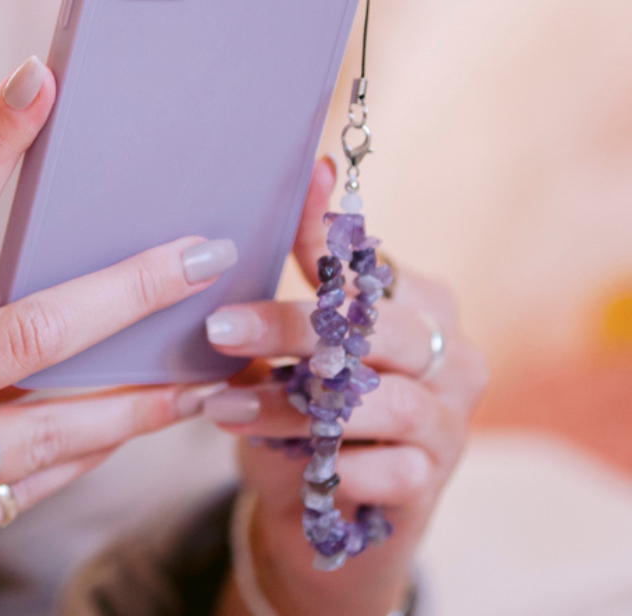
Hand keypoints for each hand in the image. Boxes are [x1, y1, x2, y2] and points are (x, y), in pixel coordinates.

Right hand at [0, 57, 233, 615]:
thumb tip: (41, 282)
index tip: (40, 82)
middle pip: (33, 329)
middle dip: (133, 290)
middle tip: (202, 253)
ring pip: (60, 425)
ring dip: (144, 394)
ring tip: (208, 368)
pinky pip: (37, 486)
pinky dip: (95, 451)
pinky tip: (139, 425)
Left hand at [205, 158, 487, 615]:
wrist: (327, 500)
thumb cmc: (317, 398)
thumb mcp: (309, 328)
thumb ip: (314, 255)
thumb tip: (316, 170)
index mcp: (426, 301)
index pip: (371, 263)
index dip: (315, 240)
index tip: (259, 223)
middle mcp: (451, 354)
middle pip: (375, 331)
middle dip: (288, 329)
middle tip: (219, 330)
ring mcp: (450, 420)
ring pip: (377, 402)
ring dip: (292, 407)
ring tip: (225, 405)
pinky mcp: (433, 481)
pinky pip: (388, 471)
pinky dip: (334, 466)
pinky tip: (293, 464)